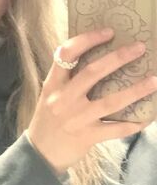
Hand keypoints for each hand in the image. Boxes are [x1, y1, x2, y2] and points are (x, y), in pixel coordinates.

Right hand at [27, 28, 156, 173]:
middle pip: (92, 72)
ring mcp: (76, 119)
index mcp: (53, 84)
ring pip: (110, 101)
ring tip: (154, 79)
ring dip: (135, 90)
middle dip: (118, 58)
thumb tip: (98, 58)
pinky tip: (148, 116)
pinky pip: (116, 129)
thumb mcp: (50, 94)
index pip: (66, 54)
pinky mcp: (87, 137)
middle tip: (139, 47)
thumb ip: (67, 78)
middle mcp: (63, 99)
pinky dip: (134, 123)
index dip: (87, 40)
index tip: (108, 32)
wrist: (39, 152)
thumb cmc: (47, 119)